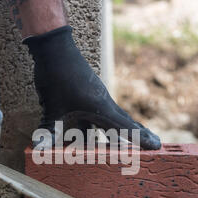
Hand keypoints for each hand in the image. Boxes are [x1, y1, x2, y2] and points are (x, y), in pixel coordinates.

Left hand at [24, 26, 160, 149]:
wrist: (55, 47)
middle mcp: (103, 104)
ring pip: (115, 118)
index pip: (125, 128)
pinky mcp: (89, 94)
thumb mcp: (52, 107)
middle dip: (140, 134)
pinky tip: (98, 132)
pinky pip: (102, 114)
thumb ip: (48, 130)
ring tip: (135, 139)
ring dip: (123, 130)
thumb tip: (40, 149)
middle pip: (126, 123)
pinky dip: (105, 124)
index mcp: (100, 108)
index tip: (157, 145)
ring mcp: (97, 98)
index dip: (141, 139)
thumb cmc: (57, 76)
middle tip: (157, 143)